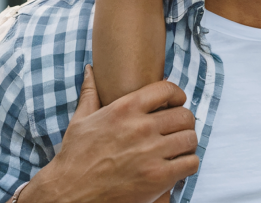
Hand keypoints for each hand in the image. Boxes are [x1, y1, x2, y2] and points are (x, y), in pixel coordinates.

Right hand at [18, 66, 200, 202]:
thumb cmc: (75, 157)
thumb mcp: (81, 120)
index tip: (176, 103)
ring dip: (187, 144)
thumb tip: (90, 70)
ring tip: (177, 149)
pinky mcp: (158, 177)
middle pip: (184, 115)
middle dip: (183, 123)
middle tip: (176, 131)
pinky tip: (176, 167)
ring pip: (190, 138)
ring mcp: (151, 152)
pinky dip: (187, 165)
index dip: (177, 95)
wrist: (69, 193)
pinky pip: (190, 163)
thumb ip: (90, 93)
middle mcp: (140, 127)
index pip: (167, 89)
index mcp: (124, 108)